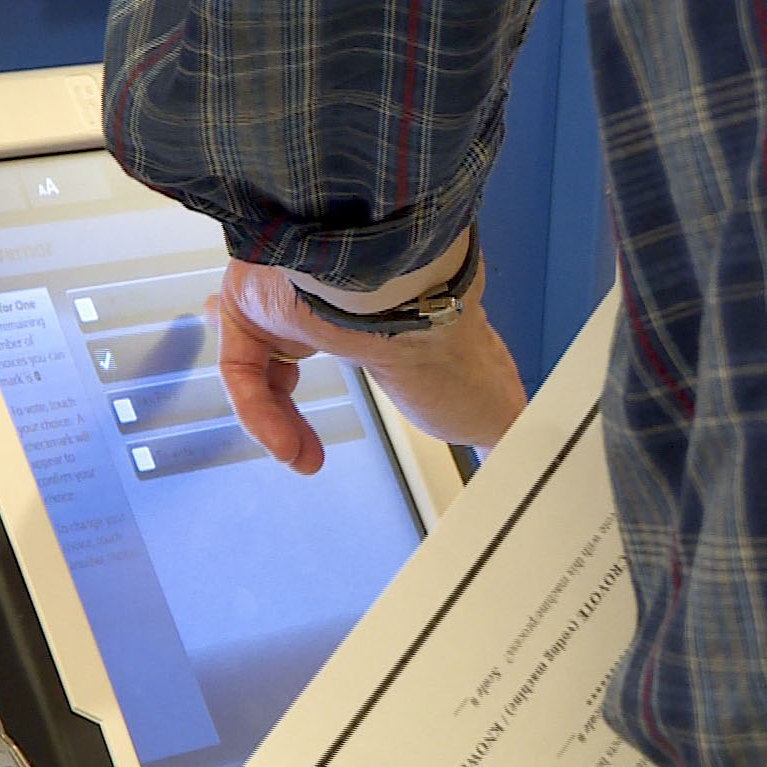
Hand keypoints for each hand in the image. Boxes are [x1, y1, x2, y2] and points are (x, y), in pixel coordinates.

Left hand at [209, 251, 526, 474]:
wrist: (414, 307)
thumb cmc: (455, 349)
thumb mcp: (496, 411)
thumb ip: (506, 438)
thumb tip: (527, 475)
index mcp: (390, 310)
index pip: (363, 335)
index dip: (359, 376)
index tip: (352, 424)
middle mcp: (337, 292)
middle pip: (300, 337)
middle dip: (293, 405)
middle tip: (309, 456)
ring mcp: (292, 290)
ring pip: (262, 355)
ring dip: (276, 418)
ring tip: (301, 460)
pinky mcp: (254, 299)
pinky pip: (239, 364)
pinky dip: (258, 413)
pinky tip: (286, 450)